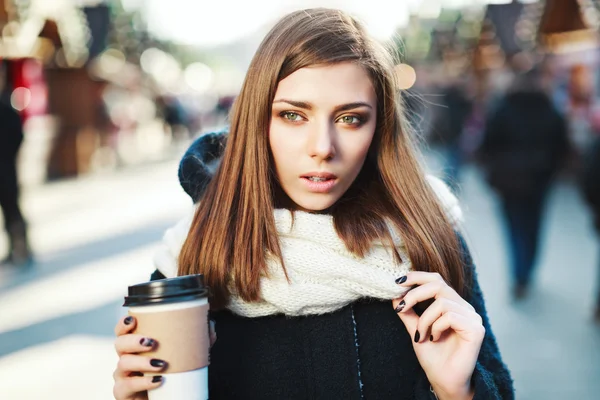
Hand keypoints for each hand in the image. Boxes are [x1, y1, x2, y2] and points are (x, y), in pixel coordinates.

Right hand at [112, 316, 216, 399]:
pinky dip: (142, 382)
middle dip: (133, 341)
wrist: (168, 398)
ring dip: (141, 362)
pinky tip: (157, 380)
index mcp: (136, 346)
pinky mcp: (124, 392)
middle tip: (152, 342)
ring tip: (160, 364)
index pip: (122, 331)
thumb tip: (210, 325)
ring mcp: (123, 376)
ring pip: (122, 364)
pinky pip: (126, 386)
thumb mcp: (184, 355)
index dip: (123, 324)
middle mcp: (126, 358)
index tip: (133, 320)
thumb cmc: (171, 374)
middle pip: (119, 344)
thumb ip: (197, 340)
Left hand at [392, 272, 483, 399]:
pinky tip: (434, 338)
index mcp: (453, 304)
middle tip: (400, 308)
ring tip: (421, 335)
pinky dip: (435, 327)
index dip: (417, 276)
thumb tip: (395, 293)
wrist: (444, 381)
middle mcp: (465, 308)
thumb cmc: (433, 357)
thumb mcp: (415, 329)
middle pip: (438, 284)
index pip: (436, 280)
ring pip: (441, 302)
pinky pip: (449, 316)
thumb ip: (408, 311)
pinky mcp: (476, 329)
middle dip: (415, 294)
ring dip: (424, 319)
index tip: (397, 282)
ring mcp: (472, 317)